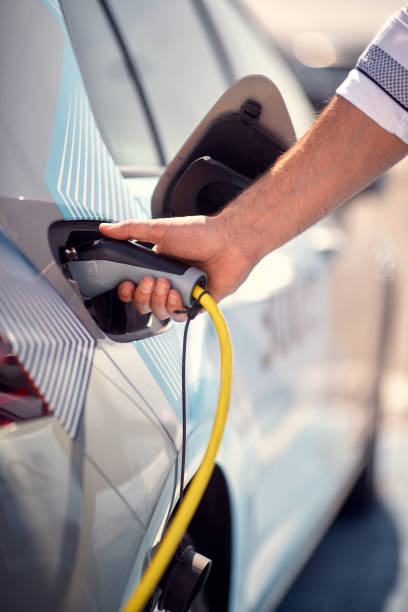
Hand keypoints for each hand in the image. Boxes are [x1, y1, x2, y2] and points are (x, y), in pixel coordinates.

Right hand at [99, 214, 253, 320]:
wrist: (230, 241)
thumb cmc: (199, 232)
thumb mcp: (160, 229)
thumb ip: (131, 229)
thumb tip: (105, 228)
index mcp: (157, 266)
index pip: (134, 287)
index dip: (127, 291)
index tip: (127, 284)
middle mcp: (169, 281)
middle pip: (144, 303)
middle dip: (142, 296)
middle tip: (151, 281)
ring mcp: (183, 293)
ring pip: (160, 312)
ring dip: (157, 301)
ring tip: (167, 284)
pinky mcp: (198, 303)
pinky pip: (179, 316)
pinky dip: (175, 308)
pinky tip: (178, 295)